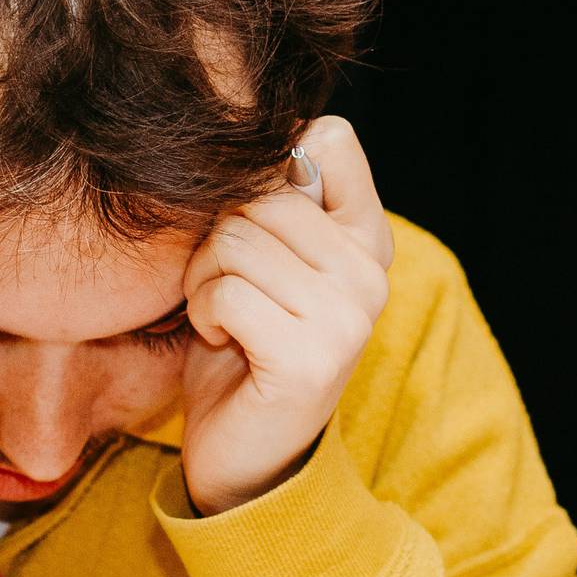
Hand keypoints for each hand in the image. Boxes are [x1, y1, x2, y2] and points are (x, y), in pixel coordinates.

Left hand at [177, 117, 396, 515]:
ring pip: (235, 241)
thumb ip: (275, 199)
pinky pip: (227, 293)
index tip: (255, 228)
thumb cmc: (244, 348)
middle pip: (260, 193)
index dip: (266, 172)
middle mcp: (371, 273)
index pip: (329, 138)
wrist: (248, 456)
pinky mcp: (311, 358)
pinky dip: (205, 316)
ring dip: (204, 281)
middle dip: (216, 239)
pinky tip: (222, 343)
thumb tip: (266, 120)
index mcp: (368, 239)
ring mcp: (348, 316)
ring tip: (223, 319)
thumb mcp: (266, 260)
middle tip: (224, 290)